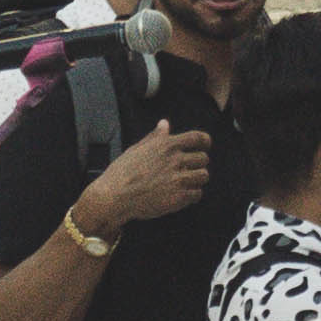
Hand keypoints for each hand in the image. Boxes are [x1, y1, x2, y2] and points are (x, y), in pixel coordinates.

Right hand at [86, 122, 217, 229]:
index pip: (198, 137)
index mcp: (166, 145)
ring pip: (203, 176)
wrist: (115, 196)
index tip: (205, 146)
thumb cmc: (123, 172)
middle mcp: (176, 160)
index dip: (205, 141)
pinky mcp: (179, 197)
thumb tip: (165, 123)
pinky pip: (197, 194)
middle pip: (203, 158)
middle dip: (198, 164)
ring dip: (196, 179)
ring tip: (185, 183)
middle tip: (188, 170)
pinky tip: (181, 195)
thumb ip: (155, 137)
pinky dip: (192, 195)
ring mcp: (179, 179)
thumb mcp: (137, 149)